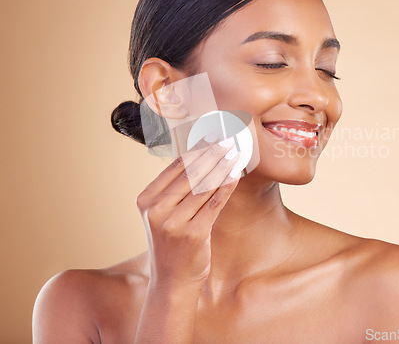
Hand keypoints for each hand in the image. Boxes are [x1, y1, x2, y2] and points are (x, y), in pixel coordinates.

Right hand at [136, 135, 241, 288]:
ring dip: (222, 167)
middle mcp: (156, 209)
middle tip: (228, 140)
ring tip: (235, 154)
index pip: (175, 166)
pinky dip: (227, 186)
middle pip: (190, 173)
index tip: (211, 136)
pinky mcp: (193, 234)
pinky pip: (214, 203)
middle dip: (212, 154)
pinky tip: (235, 175)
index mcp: (146, 199)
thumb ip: (175, 189)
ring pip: (204, 186)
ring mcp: (173, 223)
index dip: (196, 149)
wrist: (172, 280)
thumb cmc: (171, 243)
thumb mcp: (162, 214)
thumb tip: (200, 156)